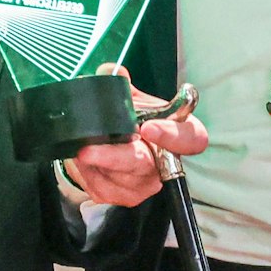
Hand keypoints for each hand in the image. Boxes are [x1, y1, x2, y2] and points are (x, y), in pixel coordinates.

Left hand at [64, 64, 209, 206]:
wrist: (118, 145)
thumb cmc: (135, 120)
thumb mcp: (132, 99)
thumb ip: (122, 84)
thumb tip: (110, 72)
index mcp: (181, 134)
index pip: (191, 139)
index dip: (171, 135)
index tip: (148, 127)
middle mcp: (169, 163)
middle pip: (145, 164)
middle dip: (113, 157)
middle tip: (87, 150)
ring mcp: (147, 184)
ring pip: (119, 179)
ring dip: (94, 164)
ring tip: (78, 147)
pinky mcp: (127, 197)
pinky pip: (104, 189)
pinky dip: (87, 174)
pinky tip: (82, 160)